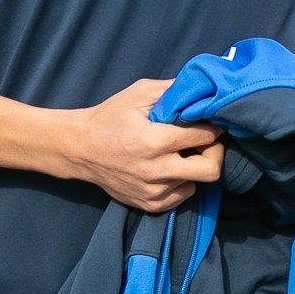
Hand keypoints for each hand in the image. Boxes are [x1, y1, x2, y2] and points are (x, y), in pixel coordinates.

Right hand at [52, 79, 223, 213]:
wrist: (79, 149)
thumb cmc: (109, 118)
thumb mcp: (138, 93)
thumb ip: (173, 90)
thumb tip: (203, 89)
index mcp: (155, 141)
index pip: (205, 136)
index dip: (213, 126)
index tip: (210, 122)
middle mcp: (156, 170)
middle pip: (211, 169)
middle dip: (214, 153)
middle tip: (204, 142)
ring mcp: (153, 191)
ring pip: (197, 183)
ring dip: (195, 166)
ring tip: (179, 153)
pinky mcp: (149, 204)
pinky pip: (182, 196)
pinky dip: (182, 181)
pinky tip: (168, 167)